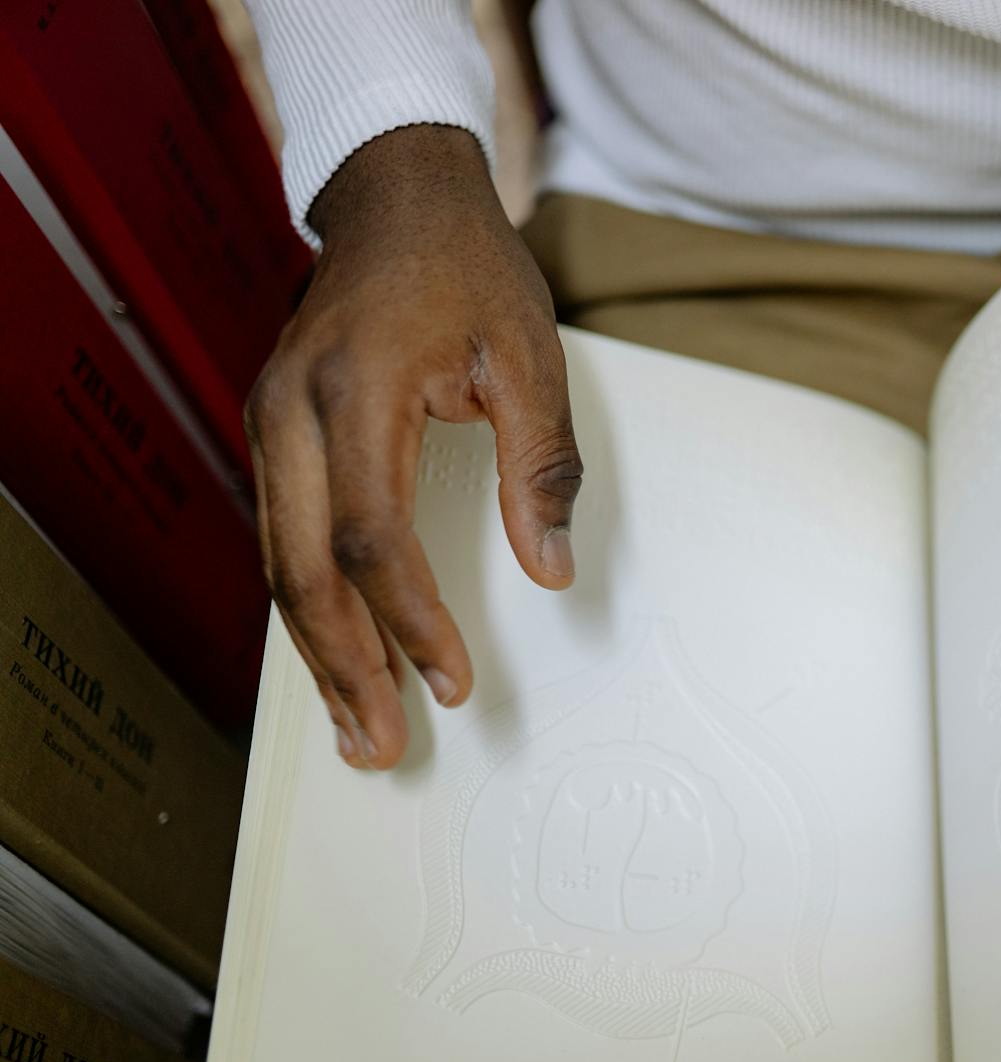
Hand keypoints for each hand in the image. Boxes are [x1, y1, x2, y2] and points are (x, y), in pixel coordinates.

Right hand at [245, 124, 580, 768]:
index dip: (410, 619)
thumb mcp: (531, 354)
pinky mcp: (274, 435)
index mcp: (357, 391)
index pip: (370, 535)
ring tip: (359, 728)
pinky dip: (309, 608)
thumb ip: (540, 464)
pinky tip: (338, 658)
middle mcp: (291, 413)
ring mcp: (270, 424)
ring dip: (319, 654)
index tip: (452, 680)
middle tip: (385, 744)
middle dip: (346, 667)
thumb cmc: (468, 270)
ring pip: (279, 565)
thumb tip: (550, 570)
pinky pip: (280, 540)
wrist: (397, 198)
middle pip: (302, 570)